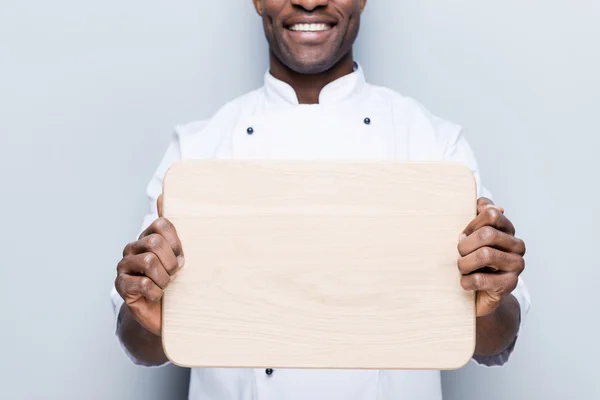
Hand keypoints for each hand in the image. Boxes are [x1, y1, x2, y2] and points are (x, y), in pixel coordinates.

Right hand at [115, 195, 183, 335]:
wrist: (162, 313)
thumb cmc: (174, 281)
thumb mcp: (179, 254)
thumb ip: (173, 228)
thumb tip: (162, 195)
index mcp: (148, 236)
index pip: (162, 224)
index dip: (176, 242)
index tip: (181, 257)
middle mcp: (133, 248)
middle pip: (155, 243)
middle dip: (171, 262)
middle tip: (174, 274)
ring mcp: (124, 266)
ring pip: (149, 262)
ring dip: (164, 278)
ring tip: (165, 285)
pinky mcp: (121, 285)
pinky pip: (143, 284)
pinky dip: (156, 292)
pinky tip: (157, 295)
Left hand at [458, 197, 525, 316]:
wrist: (477, 294)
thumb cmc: (472, 260)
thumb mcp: (471, 235)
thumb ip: (477, 215)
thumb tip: (483, 204)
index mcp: (508, 229)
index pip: (492, 214)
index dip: (471, 224)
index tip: (463, 235)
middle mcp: (517, 245)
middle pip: (487, 234)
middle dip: (465, 245)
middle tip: (459, 254)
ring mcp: (516, 265)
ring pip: (485, 255)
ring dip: (464, 263)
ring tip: (461, 268)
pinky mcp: (510, 285)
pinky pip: (481, 279)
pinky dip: (467, 281)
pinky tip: (465, 283)